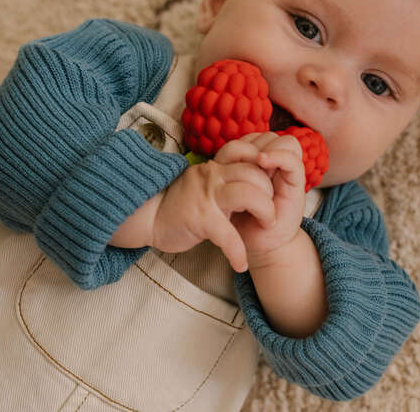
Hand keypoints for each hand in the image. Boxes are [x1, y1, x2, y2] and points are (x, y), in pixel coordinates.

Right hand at [149, 160, 275, 272]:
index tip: (271, 187)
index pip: (249, 156)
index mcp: (216, 167)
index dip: (266, 169)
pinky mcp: (201, 219)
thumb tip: (250, 180)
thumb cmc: (178, 204)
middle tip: (270, 213)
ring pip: (249, 195)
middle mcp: (213, 176)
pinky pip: (229, 236)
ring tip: (265, 227)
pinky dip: (238, 252)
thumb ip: (224, 179)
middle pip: (255, 174)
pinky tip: (240, 264)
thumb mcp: (203, 184)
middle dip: (270, 194)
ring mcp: (207, 197)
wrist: (147, 216)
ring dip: (265, 213)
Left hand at [214, 132, 305, 267]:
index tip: (230, 157)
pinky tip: (263, 161)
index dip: (246, 141)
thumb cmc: (240, 220)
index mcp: (262, 165)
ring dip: (269, 147)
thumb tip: (224, 152)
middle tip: (245, 161)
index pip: (258, 136)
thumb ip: (231, 169)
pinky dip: (278, 156)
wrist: (257, 245)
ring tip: (256, 163)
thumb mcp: (230, 190)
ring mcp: (289, 174)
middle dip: (257, 143)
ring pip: (287, 142)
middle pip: (272, 135)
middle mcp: (278, 167)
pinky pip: (293, 160)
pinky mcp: (297, 185)